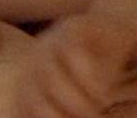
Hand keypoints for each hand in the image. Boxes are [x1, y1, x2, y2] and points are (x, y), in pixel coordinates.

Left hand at [14, 13, 136, 117]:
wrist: (113, 28)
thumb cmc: (96, 71)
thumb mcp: (82, 101)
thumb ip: (71, 115)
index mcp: (29, 80)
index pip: (23, 111)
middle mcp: (34, 61)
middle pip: (33, 97)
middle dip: (60, 117)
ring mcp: (50, 42)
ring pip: (50, 75)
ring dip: (78, 100)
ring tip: (100, 107)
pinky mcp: (72, 27)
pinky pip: (72, 52)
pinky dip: (89, 77)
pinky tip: (105, 90)